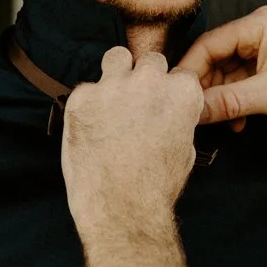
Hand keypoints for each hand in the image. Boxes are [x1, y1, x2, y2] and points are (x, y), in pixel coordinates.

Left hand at [61, 47, 205, 231]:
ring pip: (116, 57)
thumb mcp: (184, 150)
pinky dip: (88, 103)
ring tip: (113, 98)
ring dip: (117, 73)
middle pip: (150, 60)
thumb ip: (178, 120)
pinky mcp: (81, 97)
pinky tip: (90, 126)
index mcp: (181, 93)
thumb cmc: (155, 187)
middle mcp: (149, 81)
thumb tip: (169, 113)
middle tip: (138, 103)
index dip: (170, 90)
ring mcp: (113, 86)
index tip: (162, 104)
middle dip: (146, 77)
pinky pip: (86, 89)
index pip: (180, 73)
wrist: (121, 209)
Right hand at [173, 6, 266, 128]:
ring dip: (222, 100)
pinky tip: (237, 123)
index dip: (190, 71)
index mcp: (261, 24)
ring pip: (229, 75)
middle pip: (216, 59)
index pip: (210, 44)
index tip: (175, 96)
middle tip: (192, 115)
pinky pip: (244, 84)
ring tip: (217, 124)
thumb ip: (229, 102)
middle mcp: (262, 31)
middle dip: (206, 89)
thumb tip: (192, 111)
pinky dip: (237, 103)